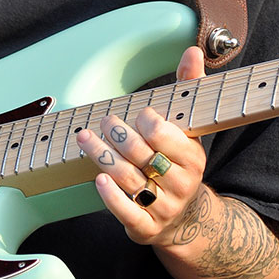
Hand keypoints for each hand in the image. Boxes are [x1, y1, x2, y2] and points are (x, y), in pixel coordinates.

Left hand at [75, 45, 207, 245]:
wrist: (186, 218)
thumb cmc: (180, 161)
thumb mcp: (189, 127)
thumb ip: (189, 88)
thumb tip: (193, 51)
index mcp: (192, 157)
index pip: (166, 136)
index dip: (149, 123)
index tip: (138, 114)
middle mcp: (180, 183)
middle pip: (143, 156)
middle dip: (119, 136)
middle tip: (104, 121)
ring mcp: (163, 207)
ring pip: (129, 179)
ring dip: (103, 157)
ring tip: (85, 139)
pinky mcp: (146, 227)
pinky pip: (127, 211)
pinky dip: (110, 196)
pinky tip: (97, 178)